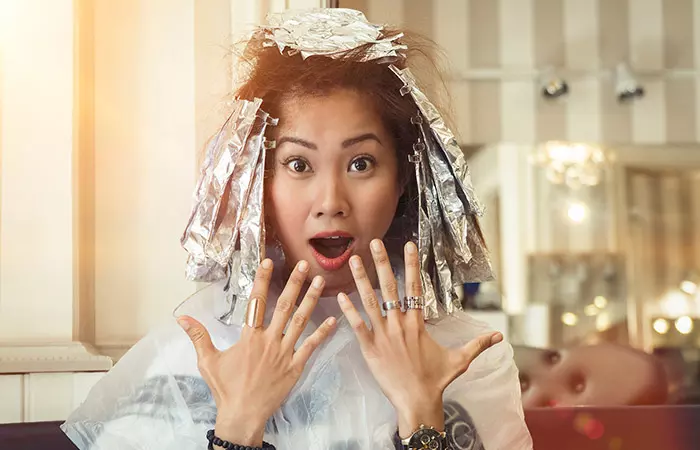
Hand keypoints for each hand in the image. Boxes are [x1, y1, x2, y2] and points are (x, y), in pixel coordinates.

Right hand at [178, 259, 335, 446]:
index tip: (269, 262)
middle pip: (284, 306)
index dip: (262, 280)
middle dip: (295, 283)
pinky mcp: (295, 367)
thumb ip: (198, 336)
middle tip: (305, 265)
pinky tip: (333, 319)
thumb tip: (182, 318)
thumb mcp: (207, 361)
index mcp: (249, 337)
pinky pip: (311, 347)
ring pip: (300, 321)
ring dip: (311, 300)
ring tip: (321, 282)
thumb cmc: (225, 389)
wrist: (243, 415)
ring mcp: (284, 353)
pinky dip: (322, 333)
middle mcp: (269, 341)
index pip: (256, 301)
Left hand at [337, 239, 501, 437]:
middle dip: (381, 263)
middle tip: (374, 242)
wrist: (418, 402)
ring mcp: (383, 335)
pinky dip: (349, 311)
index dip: (411, 264)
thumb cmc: (437, 380)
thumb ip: (478, 344)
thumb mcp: (460, 360)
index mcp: (418, 323)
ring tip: (353, 260)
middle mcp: (399, 324)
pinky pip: (357, 326)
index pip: (414, 287)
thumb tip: (500, 336)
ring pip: (370, 302)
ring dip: (361, 280)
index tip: (408, 245)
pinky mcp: (369, 348)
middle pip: (390, 287)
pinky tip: (341, 296)